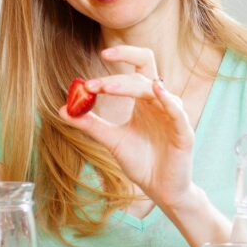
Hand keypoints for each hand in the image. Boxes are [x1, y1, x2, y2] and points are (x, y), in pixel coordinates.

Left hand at [58, 45, 194, 209]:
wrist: (160, 189)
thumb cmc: (141, 162)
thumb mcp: (112, 140)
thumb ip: (90, 124)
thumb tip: (62, 109)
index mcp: (145, 99)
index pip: (137, 66)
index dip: (121, 57)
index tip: (98, 61)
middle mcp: (161, 101)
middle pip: (144, 72)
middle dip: (116, 77)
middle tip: (91, 86)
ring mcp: (174, 115)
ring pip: (154, 90)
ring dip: (129, 87)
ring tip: (107, 89)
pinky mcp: (184, 132)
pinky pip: (177, 112)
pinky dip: (167, 99)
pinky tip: (156, 90)